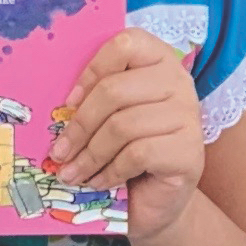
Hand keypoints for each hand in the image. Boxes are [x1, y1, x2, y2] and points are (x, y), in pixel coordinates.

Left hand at [49, 28, 203, 240]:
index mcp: (158, 61)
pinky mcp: (189, 151)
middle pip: (114, 91)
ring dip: (89, 156)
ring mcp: (188, 116)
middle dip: (79, 126)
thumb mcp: (109, 118)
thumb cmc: (127, 152)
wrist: (158, 200)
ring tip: (72, 173)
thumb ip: (93, 100)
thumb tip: (56, 106)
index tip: (68, 104)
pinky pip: (137, 154)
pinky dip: (110, 171)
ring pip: (122, 126)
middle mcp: (178, 82)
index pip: (124, 45)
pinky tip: (99, 182)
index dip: (91, 72)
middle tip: (59, 152)